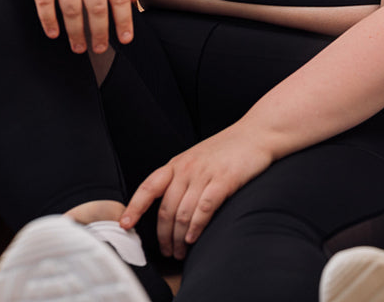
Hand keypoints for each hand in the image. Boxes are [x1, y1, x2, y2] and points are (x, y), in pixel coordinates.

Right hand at [19, 0, 135, 53]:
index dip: (124, 20)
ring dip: (75, 31)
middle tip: (100, 49)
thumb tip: (132, 0)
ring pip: (70, 6)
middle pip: (95, 6)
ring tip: (79, 47)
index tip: (125, 40)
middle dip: (99, 32)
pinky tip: (53, 33)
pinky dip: (48, 19)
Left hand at [120, 124, 272, 258]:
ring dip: (179, 238)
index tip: (125, 225)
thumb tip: (170, 207)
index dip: (134, 208)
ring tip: (181, 251)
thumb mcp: (198, 158)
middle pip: (166, 210)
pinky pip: (204, 209)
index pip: (148, 187)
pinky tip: (194, 238)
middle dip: (163, 236)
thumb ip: (183, 178)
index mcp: (177, 164)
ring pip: (183, 213)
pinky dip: (196, 227)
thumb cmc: (229, 149)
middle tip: (167, 251)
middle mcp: (187, 169)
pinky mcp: (224, 181)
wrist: (258, 132)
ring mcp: (205, 174)